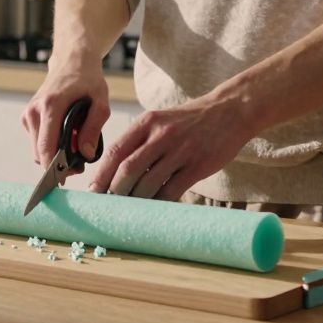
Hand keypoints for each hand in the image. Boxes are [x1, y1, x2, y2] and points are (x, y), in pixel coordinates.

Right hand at [22, 56, 109, 173]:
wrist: (72, 61)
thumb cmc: (88, 80)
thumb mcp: (101, 102)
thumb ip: (93, 128)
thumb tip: (85, 154)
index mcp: (51, 106)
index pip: (46, 147)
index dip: (52, 169)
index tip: (62, 183)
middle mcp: (34, 111)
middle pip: (39, 153)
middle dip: (57, 166)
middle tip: (79, 167)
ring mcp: (28, 114)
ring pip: (37, 150)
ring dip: (53, 157)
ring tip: (75, 153)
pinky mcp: (28, 117)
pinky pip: (37, 141)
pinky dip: (49, 147)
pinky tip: (65, 141)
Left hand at [88, 95, 256, 200]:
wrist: (229, 111)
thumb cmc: (188, 121)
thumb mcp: (159, 120)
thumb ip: (138, 141)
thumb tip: (114, 172)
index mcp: (147, 122)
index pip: (116, 151)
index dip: (101, 174)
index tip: (93, 191)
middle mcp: (161, 135)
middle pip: (128, 169)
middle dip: (114, 191)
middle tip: (109, 205)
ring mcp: (180, 151)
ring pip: (148, 183)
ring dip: (136, 200)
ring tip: (129, 211)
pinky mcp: (197, 166)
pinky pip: (172, 191)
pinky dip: (159, 203)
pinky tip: (154, 209)